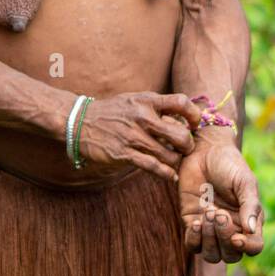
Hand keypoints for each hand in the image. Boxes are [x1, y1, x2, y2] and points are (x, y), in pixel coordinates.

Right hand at [75, 91, 201, 183]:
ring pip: (169, 155)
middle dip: (188, 145)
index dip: (194, 114)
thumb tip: (183, 117)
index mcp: (147, 101)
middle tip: (185, 148)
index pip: (181, 102)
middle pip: (180, 135)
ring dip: (176, 161)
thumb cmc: (113, 111)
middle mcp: (143, 117)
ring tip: (175, 161)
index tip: (194, 124)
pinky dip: (166, 173)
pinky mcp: (124, 154)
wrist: (80, 121)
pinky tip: (171, 175)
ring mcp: (133, 137)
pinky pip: (153, 167)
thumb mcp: (134, 100)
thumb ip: (156, 107)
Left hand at [179, 138, 263, 263]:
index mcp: (250, 221)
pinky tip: (196, 221)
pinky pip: (193, 245)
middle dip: (224, 238)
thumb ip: (250, 205)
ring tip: (207, 212)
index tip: (237, 237)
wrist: (204, 151)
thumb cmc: (229, 164)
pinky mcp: (192, 223)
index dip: (247, 247)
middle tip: (218, 213)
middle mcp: (232, 229)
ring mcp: (211, 229)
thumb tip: (251, 230)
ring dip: (209, 240)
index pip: (254, 246)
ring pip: (212, 255)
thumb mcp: (244, 182)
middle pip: (231, 255)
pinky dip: (194, 239)